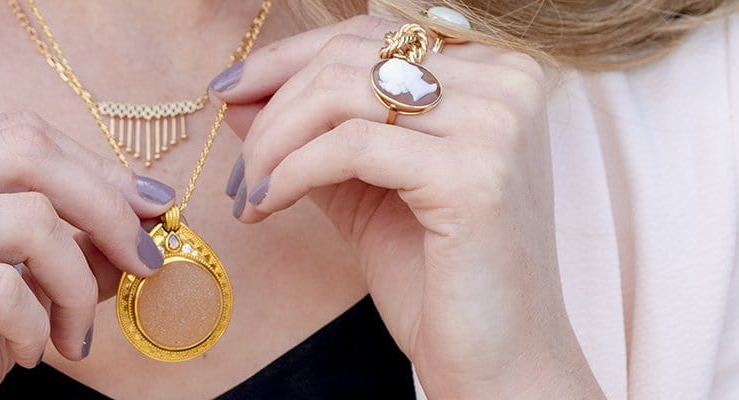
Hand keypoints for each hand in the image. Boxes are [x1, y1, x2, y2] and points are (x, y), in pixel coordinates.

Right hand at [0, 112, 172, 398]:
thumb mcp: (4, 293)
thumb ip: (59, 250)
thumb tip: (140, 218)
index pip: (20, 135)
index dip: (98, 169)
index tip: (151, 208)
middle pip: (28, 152)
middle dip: (107, 209)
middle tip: (144, 262)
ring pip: (29, 221)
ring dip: (74, 288)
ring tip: (68, 336)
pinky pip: (1, 289)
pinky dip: (35, 327)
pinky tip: (27, 355)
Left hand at [216, 16, 601, 397]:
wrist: (498, 360)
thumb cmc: (440, 278)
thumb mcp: (367, 188)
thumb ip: (315, 135)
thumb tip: (239, 95)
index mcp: (495, 72)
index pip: (370, 32)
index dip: (289, 56)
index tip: (231, 89)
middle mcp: (507, 82)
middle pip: (351, 54)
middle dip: (273, 104)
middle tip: (235, 163)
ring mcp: (496, 125)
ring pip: (342, 92)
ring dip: (274, 142)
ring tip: (250, 192)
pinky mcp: (474, 174)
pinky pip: (350, 147)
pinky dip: (293, 172)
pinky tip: (268, 205)